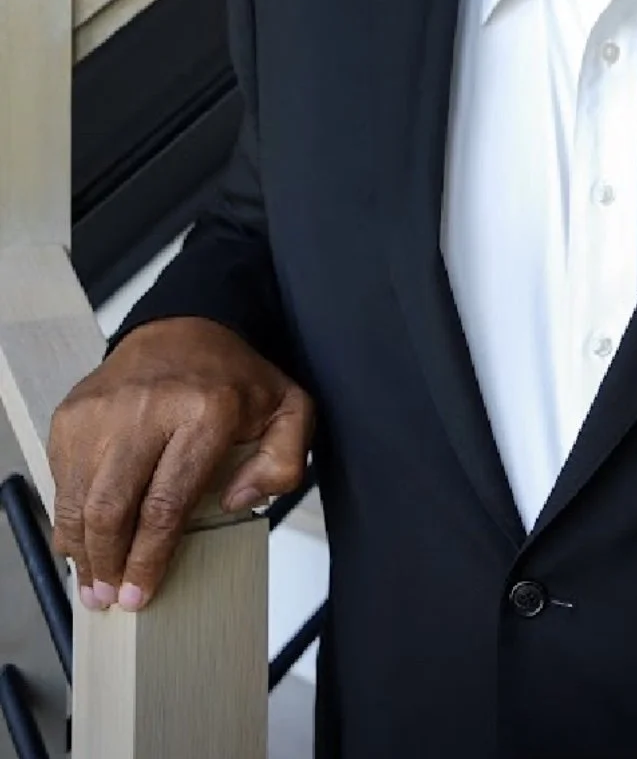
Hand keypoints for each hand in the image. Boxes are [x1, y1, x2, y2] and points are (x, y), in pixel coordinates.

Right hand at [48, 316, 313, 612]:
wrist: (184, 327)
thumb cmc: (232, 378)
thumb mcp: (288, 411)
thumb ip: (283, 462)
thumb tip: (237, 500)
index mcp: (206, 410)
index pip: (167, 503)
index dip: (149, 558)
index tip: (141, 592)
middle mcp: (147, 407)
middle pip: (112, 507)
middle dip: (107, 564)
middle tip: (109, 597)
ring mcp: (103, 409)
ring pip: (78, 499)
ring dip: (81, 549)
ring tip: (91, 580)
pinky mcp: (73, 413)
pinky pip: (60, 479)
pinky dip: (66, 517)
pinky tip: (79, 540)